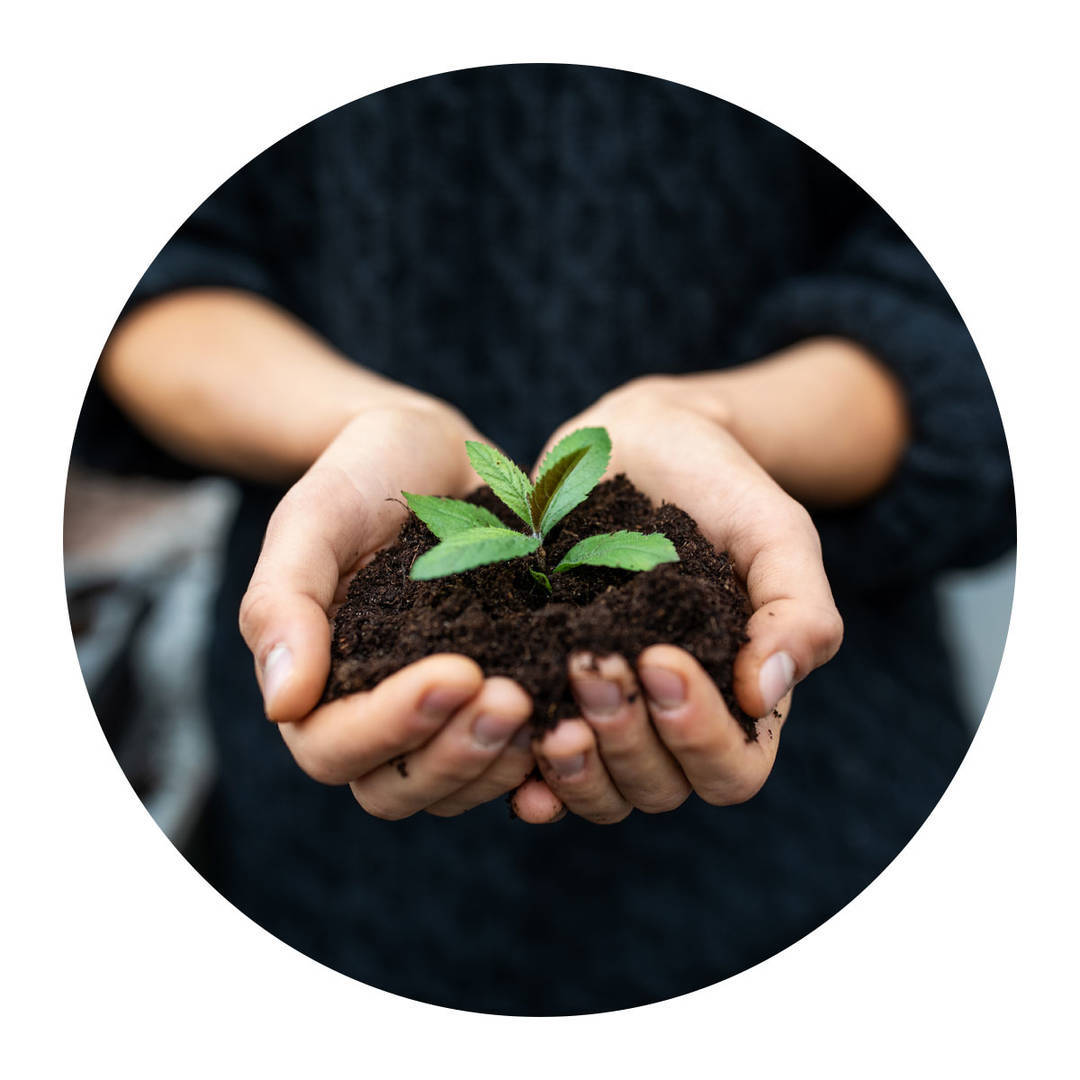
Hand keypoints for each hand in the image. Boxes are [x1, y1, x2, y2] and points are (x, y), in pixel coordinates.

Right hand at [239, 403, 537, 819]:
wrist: (434, 452)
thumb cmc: (362, 474)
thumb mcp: (313, 518)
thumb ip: (282, 603)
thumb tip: (282, 704)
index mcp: (317, 683)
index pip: (334, 747)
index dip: (391, 726)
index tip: (456, 672)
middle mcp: (375, 712)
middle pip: (397, 788)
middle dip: (456, 754)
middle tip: (514, 699)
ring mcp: (440, 714)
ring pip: (457, 786)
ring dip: (501, 763)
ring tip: (552, 708)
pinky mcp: (495, 697)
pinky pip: (513, 761)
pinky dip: (544, 759)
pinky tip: (580, 726)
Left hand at [511, 377, 843, 823]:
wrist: (640, 440)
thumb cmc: (719, 486)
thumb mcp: (776, 533)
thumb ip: (798, 610)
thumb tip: (767, 692)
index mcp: (739, 700)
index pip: (732, 769)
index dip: (698, 734)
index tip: (659, 658)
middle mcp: (672, 723)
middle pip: (658, 788)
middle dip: (624, 738)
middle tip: (589, 664)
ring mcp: (608, 712)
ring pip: (598, 790)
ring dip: (573, 766)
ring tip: (546, 714)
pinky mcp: (548, 691)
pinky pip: (535, 763)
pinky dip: (523, 772)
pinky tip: (505, 740)